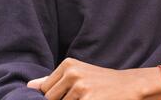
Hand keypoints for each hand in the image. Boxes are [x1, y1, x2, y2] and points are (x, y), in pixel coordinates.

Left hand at [27, 58, 160, 99]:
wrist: (131, 85)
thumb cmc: (103, 82)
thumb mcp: (79, 75)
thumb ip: (54, 80)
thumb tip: (29, 86)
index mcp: (68, 65)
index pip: (44, 90)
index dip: (55, 98)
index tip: (73, 95)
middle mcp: (73, 74)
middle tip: (84, 97)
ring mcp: (81, 89)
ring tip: (90, 98)